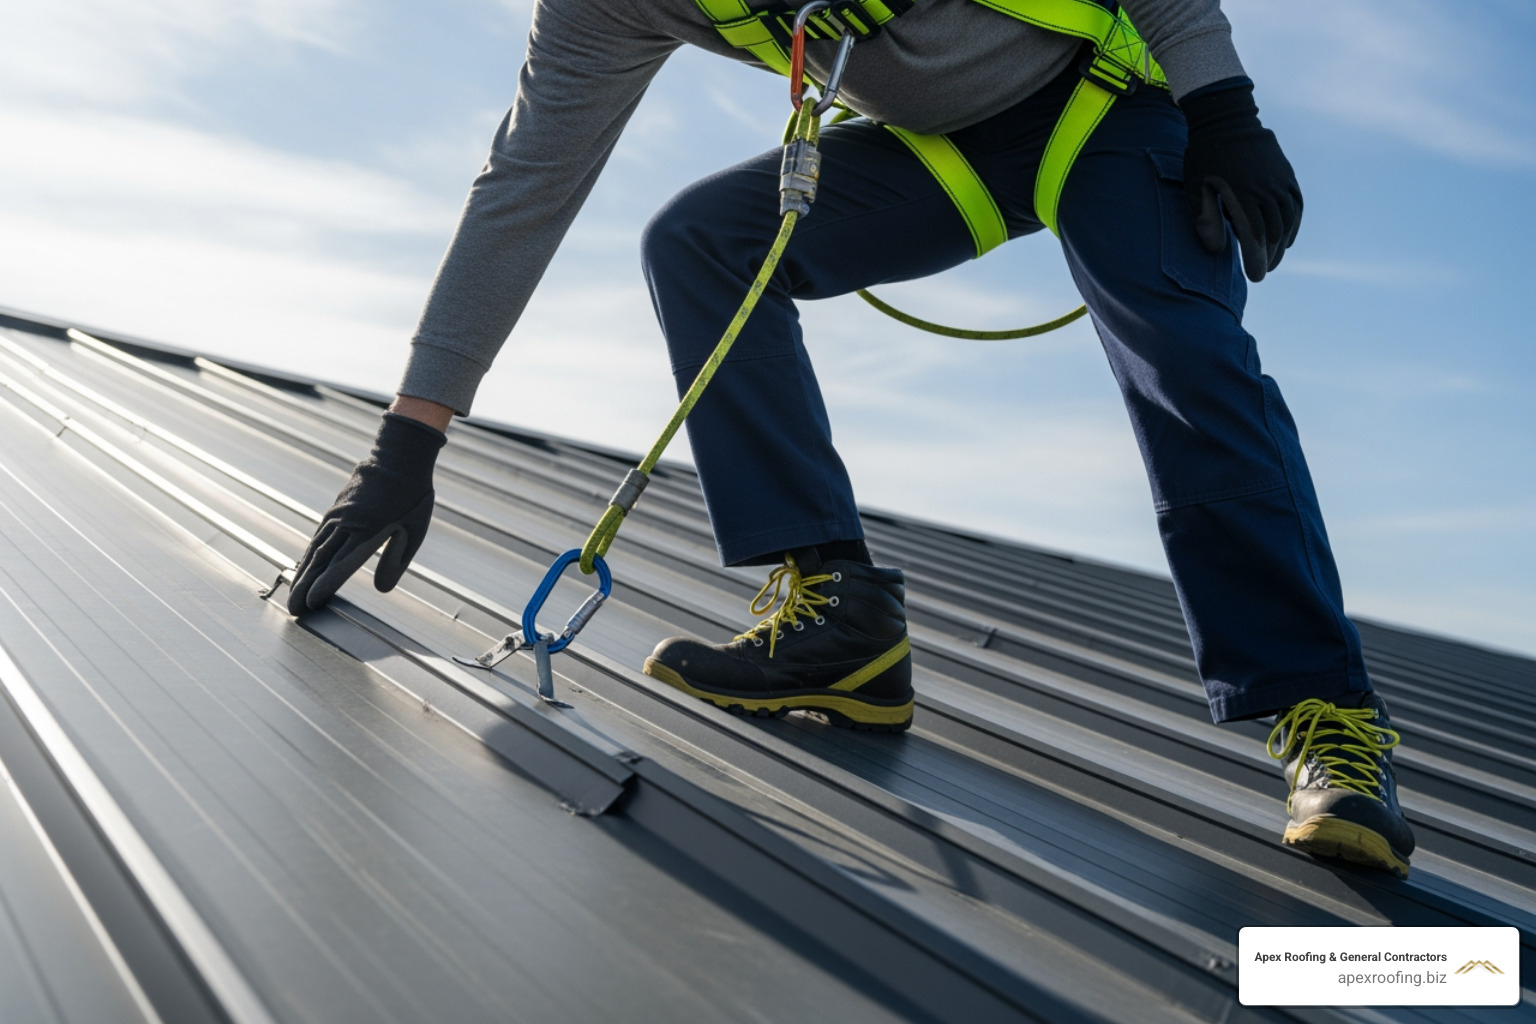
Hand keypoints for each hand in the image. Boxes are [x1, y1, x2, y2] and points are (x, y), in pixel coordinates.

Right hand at [286, 412, 446, 614]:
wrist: (400, 457)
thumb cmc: (412, 497)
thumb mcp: (414, 531)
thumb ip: (396, 561)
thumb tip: (382, 589)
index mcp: (368, 532)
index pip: (340, 565)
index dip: (323, 585)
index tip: (311, 603)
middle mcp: (347, 524)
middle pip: (320, 560)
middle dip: (304, 586)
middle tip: (293, 609)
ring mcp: (338, 515)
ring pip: (315, 548)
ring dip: (302, 572)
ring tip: (293, 593)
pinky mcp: (336, 509)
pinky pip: (319, 535)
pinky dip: (309, 553)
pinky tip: (304, 564)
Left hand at [1180, 78, 1302, 282]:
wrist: (1226, 118)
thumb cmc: (1204, 156)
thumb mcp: (1196, 188)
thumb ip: (1205, 221)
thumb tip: (1219, 252)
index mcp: (1243, 195)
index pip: (1254, 237)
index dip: (1256, 260)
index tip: (1254, 278)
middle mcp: (1267, 189)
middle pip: (1274, 232)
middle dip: (1269, 256)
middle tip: (1261, 272)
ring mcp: (1280, 181)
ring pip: (1288, 220)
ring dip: (1282, 244)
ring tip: (1273, 259)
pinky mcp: (1287, 174)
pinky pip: (1296, 204)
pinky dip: (1294, 224)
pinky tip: (1286, 238)